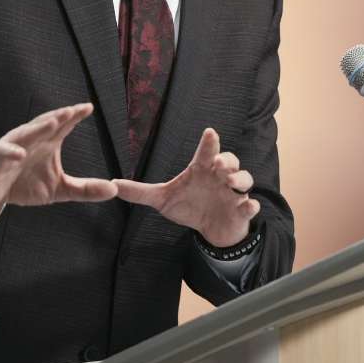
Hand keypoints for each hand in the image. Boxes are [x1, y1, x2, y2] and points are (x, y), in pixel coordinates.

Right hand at [0, 103, 117, 216]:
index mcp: (47, 143)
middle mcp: (31, 140)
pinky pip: (4, 153)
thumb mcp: (59, 190)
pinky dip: (11, 152)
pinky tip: (20, 153)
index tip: (89, 108)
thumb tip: (114, 189)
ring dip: (38, 127)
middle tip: (73, 110)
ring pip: (26, 133)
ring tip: (52, 123)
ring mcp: (13, 147)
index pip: (63, 125)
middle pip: (46, 124)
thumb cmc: (24, 184)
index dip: (74, 116)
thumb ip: (85, 189)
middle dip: (59, 116)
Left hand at [112, 128, 258, 246]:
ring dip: (239, 178)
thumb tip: (113, 184)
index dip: (210, 142)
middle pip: (230, 160)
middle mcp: (220, 177)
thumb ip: (140, 192)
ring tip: (229, 182)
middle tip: (218, 165)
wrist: (209, 229)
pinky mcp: (242, 211)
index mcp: (202, 170)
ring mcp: (233, 193)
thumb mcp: (162, 199)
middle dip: (227, 160)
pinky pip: (251, 205)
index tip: (210, 133)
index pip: (207, 151)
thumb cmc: (188, 206)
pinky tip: (247, 206)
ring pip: (245, 179)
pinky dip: (250, 205)